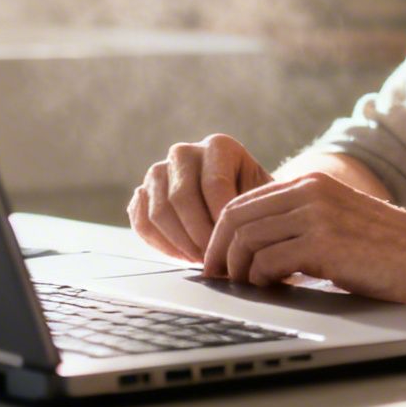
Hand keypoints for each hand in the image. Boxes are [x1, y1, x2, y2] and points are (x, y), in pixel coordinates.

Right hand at [128, 134, 271, 261]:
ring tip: (202, 260)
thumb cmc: (254, 202)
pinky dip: (161, 245)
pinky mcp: (142, 193)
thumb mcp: (264, 199)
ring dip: (180, 244)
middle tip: (215, 260)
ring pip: (158, 212)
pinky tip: (183, 256)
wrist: (236, 201)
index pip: (213, 184)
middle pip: (181, 197)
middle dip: (198, 236)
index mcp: (218, 146)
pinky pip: (142, 222)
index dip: (221, 221)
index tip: (232, 245)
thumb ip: (255, 211)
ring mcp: (158, 172)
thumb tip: (240, 238)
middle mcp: (184, 152)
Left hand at [203, 172, 405, 304]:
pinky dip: (260, 280)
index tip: (217, 260)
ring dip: (238, 269)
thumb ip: (302, 226)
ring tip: (246, 288)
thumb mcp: (340, 223)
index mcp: (312, 183)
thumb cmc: (392, 251)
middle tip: (217, 278)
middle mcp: (310, 191)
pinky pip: (268, 261)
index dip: (221, 233)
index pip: (244, 201)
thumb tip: (256, 253)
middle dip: (219, 252)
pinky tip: (272, 289)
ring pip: (247, 239)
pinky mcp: (323, 243)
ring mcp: (316, 215)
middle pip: (236, 217)